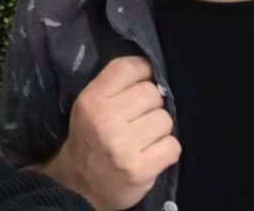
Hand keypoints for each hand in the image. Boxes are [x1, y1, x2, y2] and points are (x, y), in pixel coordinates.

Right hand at [42, 56, 179, 210]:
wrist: (80, 185)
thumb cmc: (88, 139)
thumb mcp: (88, 106)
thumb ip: (112, 86)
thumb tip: (149, 68)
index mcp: (91, 100)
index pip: (128, 67)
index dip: (142, 71)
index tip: (141, 81)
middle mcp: (106, 119)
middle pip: (152, 93)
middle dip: (150, 105)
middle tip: (138, 118)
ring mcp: (123, 145)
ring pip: (165, 119)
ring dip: (159, 129)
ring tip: (143, 137)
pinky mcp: (140, 168)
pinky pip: (173, 146)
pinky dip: (166, 149)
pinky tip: (150, 153)